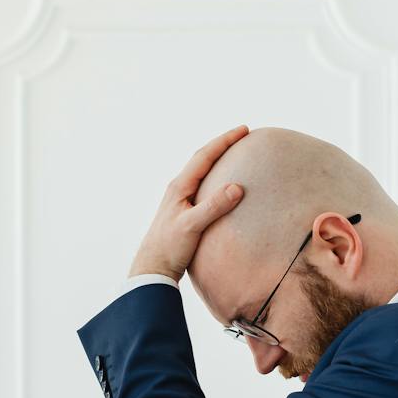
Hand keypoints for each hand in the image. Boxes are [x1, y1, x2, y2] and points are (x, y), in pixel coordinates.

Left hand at [128, 126, 250, 279]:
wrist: (153, 268)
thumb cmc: (170, 247)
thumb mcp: (192, 226)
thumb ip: (213, 207)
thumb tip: (237, 187)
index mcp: (180, 187)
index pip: (204, 156)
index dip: (224, 141)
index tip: (244, 130)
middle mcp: (178, 189)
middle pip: (202, 158)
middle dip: (222, 144)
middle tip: (242, 134)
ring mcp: (180, 199)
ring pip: (201, 171)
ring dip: (217, 158)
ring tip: (235, 153)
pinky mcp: (183, 211)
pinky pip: (202, 185)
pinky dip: (214, 176)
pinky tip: (222, 184)